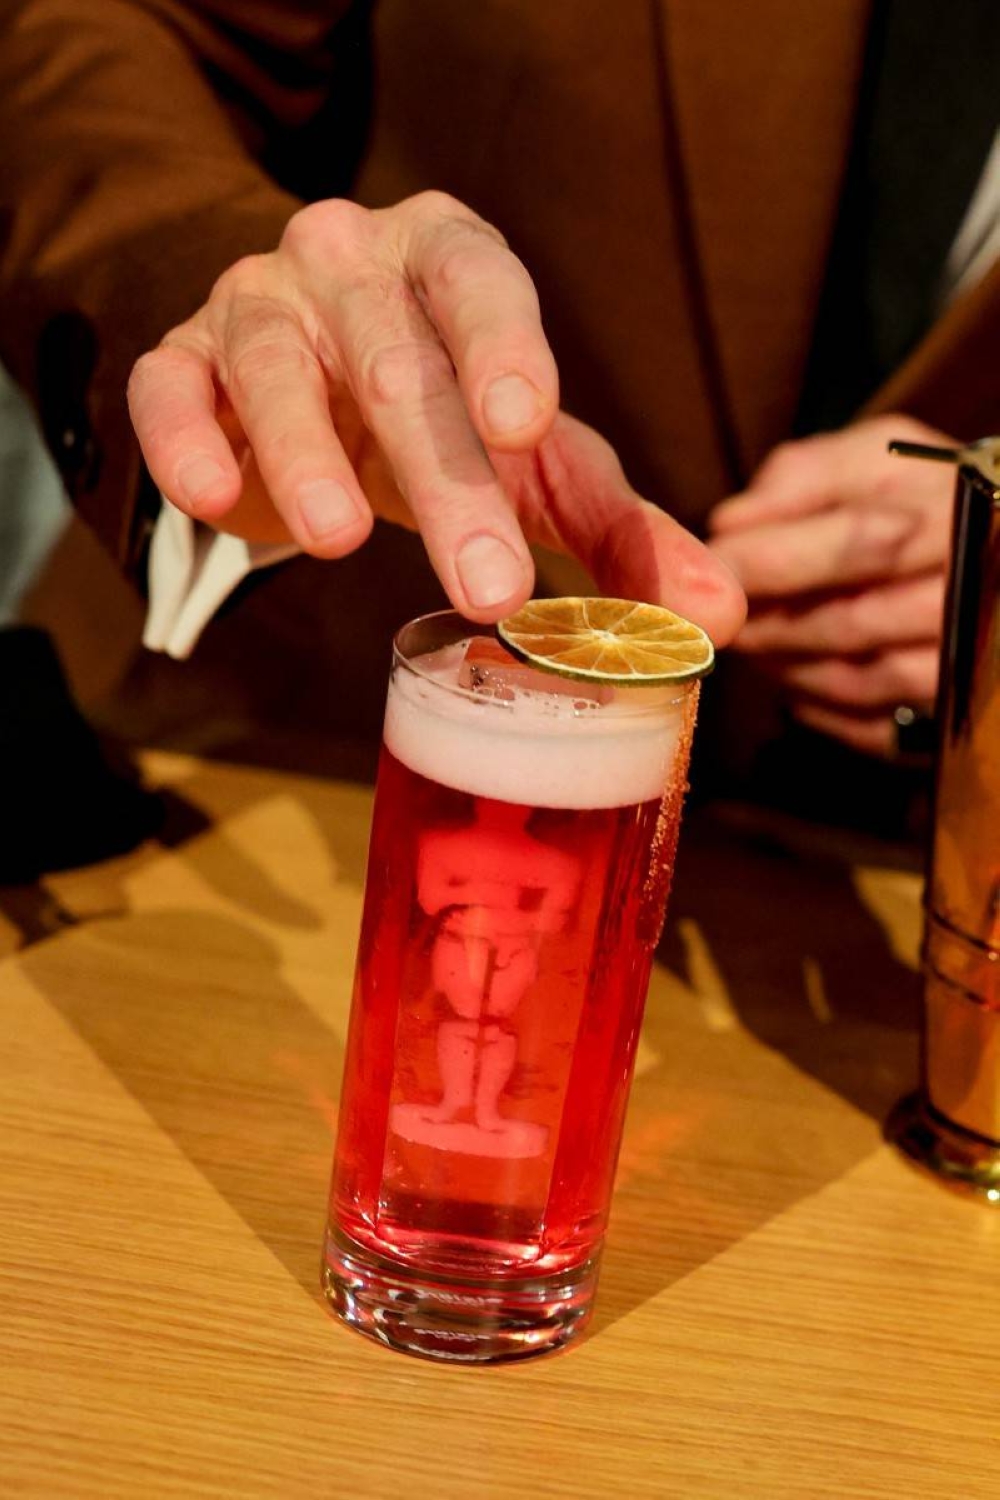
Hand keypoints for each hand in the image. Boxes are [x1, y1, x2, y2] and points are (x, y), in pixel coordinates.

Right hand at [127, 193, 744, 643]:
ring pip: (275, 369)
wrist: (308, 364)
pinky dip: (187, 442)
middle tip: (487, 585)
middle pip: (396, 361)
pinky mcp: (182, 357)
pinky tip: (213, 499)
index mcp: (452, 259)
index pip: (482, 285)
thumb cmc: (445, 407)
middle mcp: (350, 263)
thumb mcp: (534, 457)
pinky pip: (171, 389)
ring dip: (306, 457)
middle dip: (444, 478)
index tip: (523, 424)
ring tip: (337, 542)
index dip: (503, 349)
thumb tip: (722, 620)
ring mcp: (259, 304)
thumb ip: (618, 528)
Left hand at [707, 415, 954, 755]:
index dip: (771, 560)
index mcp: (955, 511)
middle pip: (852, 621)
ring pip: (860, 680)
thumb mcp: (868, 459)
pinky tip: (793, 676)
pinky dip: (819, 706)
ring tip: (751, 642)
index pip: (858, 541)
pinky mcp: (956, 712)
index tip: (711, 564)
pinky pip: (875, 728)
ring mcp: (971, 658)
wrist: (982, 549)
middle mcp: (974, 589)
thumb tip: (729, 528)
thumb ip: (799, 480)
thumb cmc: (914, 497)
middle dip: (770, 622)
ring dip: (786, 666)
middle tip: (718, 617)